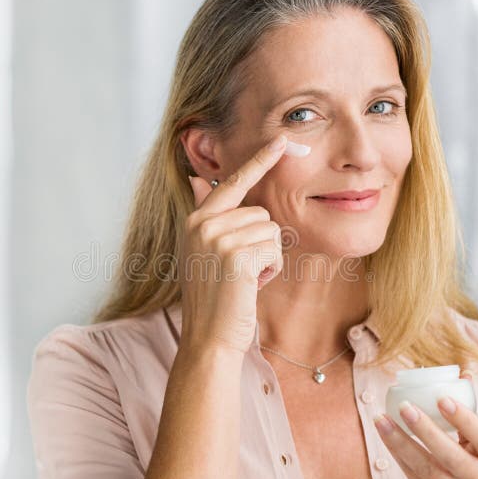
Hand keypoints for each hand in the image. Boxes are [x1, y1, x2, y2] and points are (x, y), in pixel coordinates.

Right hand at [179, 134, 288, 354]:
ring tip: (244, 279)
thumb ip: (206, 214)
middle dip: (262, 242)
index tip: (281, 140)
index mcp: (196, 219)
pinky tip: (251, 285)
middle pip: (261, 212)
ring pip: (271, 230)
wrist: (208, 337)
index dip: (259, 161)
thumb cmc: (213, 297)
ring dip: (268, 257)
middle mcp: (203, 223)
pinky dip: (271, 269)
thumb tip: (197, 179)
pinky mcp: (236, 255)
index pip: (232, 182)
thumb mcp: (203, 251)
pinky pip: (275, 248)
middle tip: (241, 271)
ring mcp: (218, 238)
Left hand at [373, 370, 477, 478]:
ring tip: (381, 419)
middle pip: (448, 454)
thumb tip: (463, 374)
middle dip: (425, 430)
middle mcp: (476, 477)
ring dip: (399, 441)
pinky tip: (384, 432)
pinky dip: (396, 452)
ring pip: (423, 467)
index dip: (464, 419)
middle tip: (405, 406)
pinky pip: (411, 473)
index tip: (442, 398)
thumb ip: (473, 414)